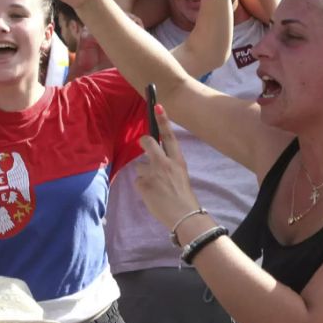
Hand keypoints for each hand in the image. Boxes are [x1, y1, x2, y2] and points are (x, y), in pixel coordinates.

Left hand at [133, 104, 199, 228]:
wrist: (184, 216)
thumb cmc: (184, 197)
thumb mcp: (181, 175)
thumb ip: (169, 165)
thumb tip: (156, 161)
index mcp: (178, 160)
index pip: (169, 136)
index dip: (163, 120)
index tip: (158, 106)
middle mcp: (164, 163)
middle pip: (147, 142)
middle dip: (144, 142)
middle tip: (144, 145)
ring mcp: (153, 172)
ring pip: (139, 165)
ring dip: (144, 174)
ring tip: (155, 187)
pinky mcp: (143, 183)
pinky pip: (137, 180)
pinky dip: (142, 186)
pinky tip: (151, 194)